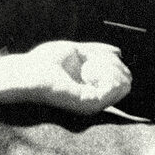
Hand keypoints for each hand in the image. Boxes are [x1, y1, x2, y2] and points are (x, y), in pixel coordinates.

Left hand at [10, 42, 132, 113]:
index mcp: (92, 89)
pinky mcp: (91, 104)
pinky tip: (89, 69)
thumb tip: (119, 52)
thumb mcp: (76, 51)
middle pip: (126, 79)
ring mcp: (94, 104)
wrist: (27, 72)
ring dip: (110, 66)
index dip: (112, 60)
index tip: (92, 55)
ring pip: (124, 83)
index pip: (122, 77)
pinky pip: (115, 87)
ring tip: (89, 64)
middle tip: (90, 60)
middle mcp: (96, 100)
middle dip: (113, 63)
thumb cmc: (44, 62)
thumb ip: (97, 51)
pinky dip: (105, 71)